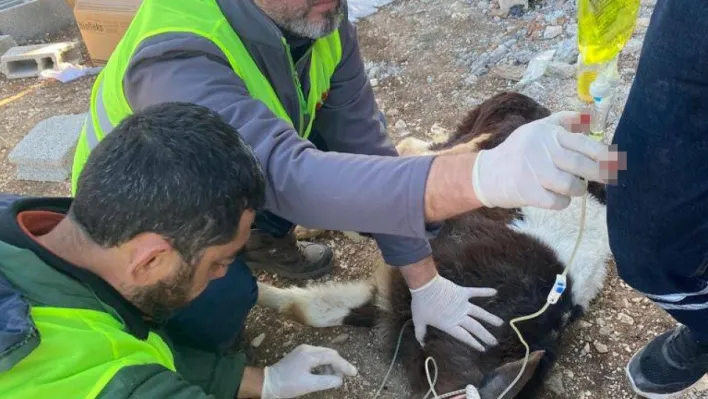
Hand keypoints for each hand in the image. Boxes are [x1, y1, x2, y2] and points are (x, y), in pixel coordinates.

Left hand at [261, 344, 357, 398]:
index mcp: (309, 354)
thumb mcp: (308, 385)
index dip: (344, 365)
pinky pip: (317, 357)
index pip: (332, 357)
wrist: (268, 382)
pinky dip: (323, 366)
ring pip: (324, 355)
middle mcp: (307, 349)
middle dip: (339, 364)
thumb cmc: (287, 384)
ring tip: (334, 378)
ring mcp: (303, 351)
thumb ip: (326, 381)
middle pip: (329, 353)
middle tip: (346, 376)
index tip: (354, 373)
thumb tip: (339, 380)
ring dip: (331, 366)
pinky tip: (324, 375)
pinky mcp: (300, 355)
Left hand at [410, 273, 503, 350]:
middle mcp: (459, 316)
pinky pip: (476, 292)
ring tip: (500, 323)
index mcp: (449, 325)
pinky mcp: (462, 292)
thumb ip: (420, 333)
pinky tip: (495, 292)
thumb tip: (421, 344)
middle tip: (494, 342)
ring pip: (480, 313)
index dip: (473, 343)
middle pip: (475, 328)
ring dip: (490, 319)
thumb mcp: (419, 321)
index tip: (482, 348)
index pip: (464, 337)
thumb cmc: (421, 304)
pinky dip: (485, 291)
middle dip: (485, 336)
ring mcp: (462, 304)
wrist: (424, 286)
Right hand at [472, 111, 607, 209]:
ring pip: (572, 186)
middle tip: (606, 177)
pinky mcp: (529, 192)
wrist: (487, 174)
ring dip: (579, 189)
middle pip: (581, 166)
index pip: (584, 143)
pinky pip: (558, 202)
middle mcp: (542, 151)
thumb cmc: (517, 151)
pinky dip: (563, 202)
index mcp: (548, 134)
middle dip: (599, 174)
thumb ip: (562, 121)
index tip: (615, 161)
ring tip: (575, 187)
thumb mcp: (536, 129)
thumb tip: (589, 117)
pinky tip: (558, 197)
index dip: (604, 154)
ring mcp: (535, 172)